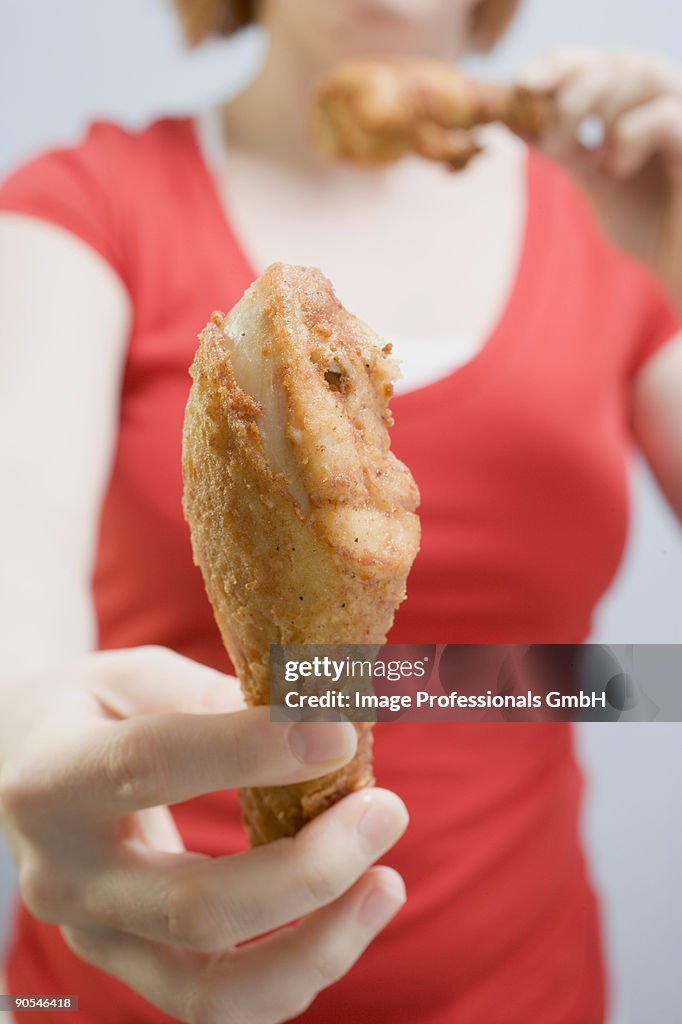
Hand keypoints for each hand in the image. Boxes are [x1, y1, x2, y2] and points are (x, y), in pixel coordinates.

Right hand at [0, 647, 407, 1023]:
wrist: (19, 772)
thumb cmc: (88, 710)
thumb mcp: (132, 674)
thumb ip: (206, 694)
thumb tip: (309, 718)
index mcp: (56, 777)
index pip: (153, 767)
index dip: (251, 752)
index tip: (339, 734)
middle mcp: (68, 875)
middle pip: (195, 907)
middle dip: (309, 869)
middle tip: (386, 812)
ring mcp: (96, 936)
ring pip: (211, 990)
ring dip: (317, 946)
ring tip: (385, 885)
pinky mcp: (130, 966)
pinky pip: (219, 1006)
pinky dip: (295, 974)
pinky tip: (345, 919)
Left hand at [520, 48, 681, 303]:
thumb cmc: (649, 226)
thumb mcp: (596, 181)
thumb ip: (563, 148)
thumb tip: (513, 117)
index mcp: (641, 105)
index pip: (598, 63)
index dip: (557, 65)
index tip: (521, 83)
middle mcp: (669, 99)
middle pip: (618, 61)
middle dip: (572, 89)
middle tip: (549, 126)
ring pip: (643, 73)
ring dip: (598, 108)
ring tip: (585, 155)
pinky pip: (664, 114)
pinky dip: (630, 136)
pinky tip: (619, 169)